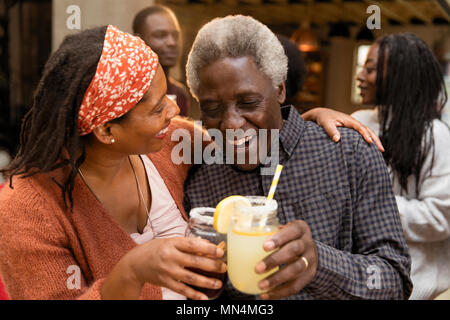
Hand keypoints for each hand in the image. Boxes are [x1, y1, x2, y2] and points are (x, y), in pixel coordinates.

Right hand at [103, 237, 225, 299]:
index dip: (208, 249)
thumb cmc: (155, 249)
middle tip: (224, 267)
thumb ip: (187, 243)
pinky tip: (204, 297)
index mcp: (172, 243)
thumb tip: (208, 245)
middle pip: (194, 262)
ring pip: (190, 278)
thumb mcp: (170, 241)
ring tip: (218, 283)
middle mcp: (170, 257)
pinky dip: (194, 294)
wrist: (135, 264)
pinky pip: (182, 290)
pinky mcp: (166, 282)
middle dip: (212, 265)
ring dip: (206, 281)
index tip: (220, 252)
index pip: (193, 245)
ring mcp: (168, 271)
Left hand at [255, 220, 317, 299]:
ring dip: (277, 279)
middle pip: (293, 250)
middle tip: (257, 268)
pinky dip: (281, 292)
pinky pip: (297, 286)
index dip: (278, 239)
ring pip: (296, 269)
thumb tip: (235, 239)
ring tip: (261, 285)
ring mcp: (310, 260)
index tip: (264, 246)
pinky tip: (267, 295)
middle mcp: (307, 243)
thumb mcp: (283, 230)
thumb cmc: (287, 238)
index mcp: (300, 228)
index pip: (291, 231)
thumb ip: (266, 232)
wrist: (309, 250)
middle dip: (275, 260)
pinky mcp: (309, 275)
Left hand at [302, 107, 383, 152]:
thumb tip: (337, 139)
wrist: (322, 114)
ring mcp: (353, 126)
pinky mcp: (352, 130)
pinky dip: (368, 140)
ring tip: (380, 151)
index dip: (365, 134)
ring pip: (367, 132)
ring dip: (374, 140)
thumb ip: (331, 131)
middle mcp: (353, 122)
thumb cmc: (323, 118)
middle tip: (381, 149)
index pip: (360, 127)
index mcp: (348, 120)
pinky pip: (362, 134)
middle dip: (375, 139)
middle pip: (368, 130)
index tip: (369, 142)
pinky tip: (370, 148)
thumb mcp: (325, 124)